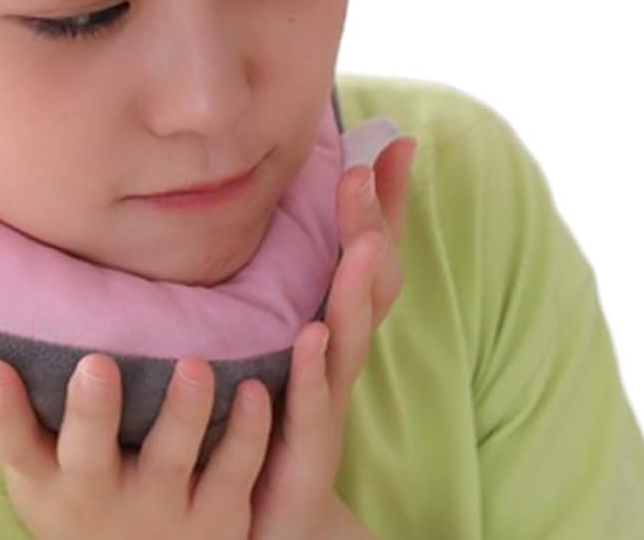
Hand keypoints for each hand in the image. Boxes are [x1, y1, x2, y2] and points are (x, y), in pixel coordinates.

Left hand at [0, 135, 415, 539]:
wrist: (258, 527)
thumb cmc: (258, 420)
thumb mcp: (260, 336)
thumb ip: (262, 278)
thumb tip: (253, 202)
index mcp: (327, 326)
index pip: (365, 254)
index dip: (382, 201)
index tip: (390, 142)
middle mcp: (334, 361)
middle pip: (366, 289)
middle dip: (371, 229)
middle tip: (366, 174)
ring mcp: (324, 408)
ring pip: (348, 343)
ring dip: (355, 293)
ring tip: (362, 244)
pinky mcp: (303, 458)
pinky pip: (312, 411)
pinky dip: (315, 375)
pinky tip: (310, 338)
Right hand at [0, 343, 273, 538]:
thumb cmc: (80, 490)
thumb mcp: (41, 465)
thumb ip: (18, 410)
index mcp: (47, 476)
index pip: (12, 443)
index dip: (0, 411)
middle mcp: (97, 494)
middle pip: (89, 453)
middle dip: (92, 410)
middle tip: (97, 364)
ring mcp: (159, 509)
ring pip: (170, 459)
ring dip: (183, 412)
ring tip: (194, 365)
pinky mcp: (217, 519)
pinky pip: (234, 472)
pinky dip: (246, 433)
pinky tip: (255, 389)